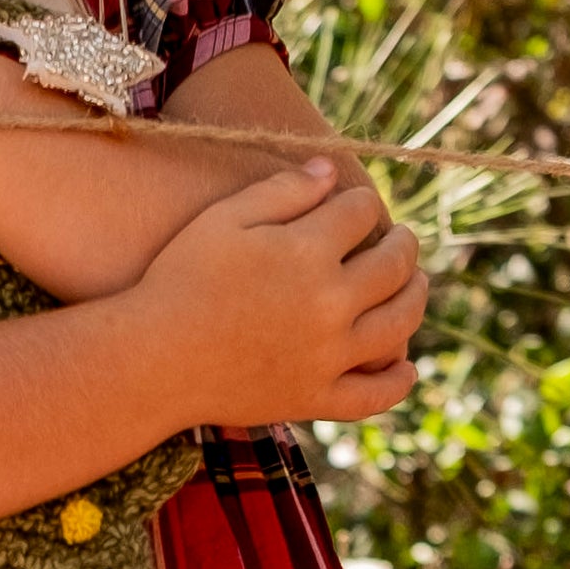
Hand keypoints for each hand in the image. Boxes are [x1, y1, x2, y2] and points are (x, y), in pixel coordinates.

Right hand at [134, 159, 427, 431]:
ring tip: (418, 285)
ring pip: (399, 324)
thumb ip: (281, 191)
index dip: (362, 204)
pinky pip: (375, 395)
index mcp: (306, 251)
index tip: (357, 205)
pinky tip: (407, 368)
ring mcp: (328, 355)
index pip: (360, 214)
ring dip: (417, 298)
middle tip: (404, 239)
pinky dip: (398, 381)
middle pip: (393, 264)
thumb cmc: (179, 280)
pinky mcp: (316, 397)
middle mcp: (329, 302)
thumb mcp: (222, 219)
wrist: (151, 360)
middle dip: (403, 244)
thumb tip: (331, 170)